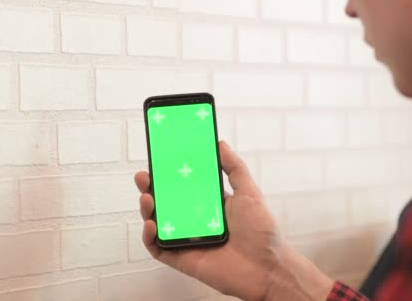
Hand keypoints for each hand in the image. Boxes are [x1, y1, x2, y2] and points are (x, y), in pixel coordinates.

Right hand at [134, 141, 333, 300]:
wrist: (267, 266)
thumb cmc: (262, 232)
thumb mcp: (248, 191)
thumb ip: (234, 167)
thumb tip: (220, 144)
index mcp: (210, 204)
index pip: (184, 186)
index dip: (169, 174)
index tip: (160, 159)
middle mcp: (196, 221)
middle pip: (166, 203)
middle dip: (151, 188)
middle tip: (145, 176)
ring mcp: (188, 239)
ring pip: (158, 223)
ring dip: (147, 209)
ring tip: (148, 197)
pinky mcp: (182, 259)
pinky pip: (158, 248)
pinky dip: (150, 237)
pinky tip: (152, 224)